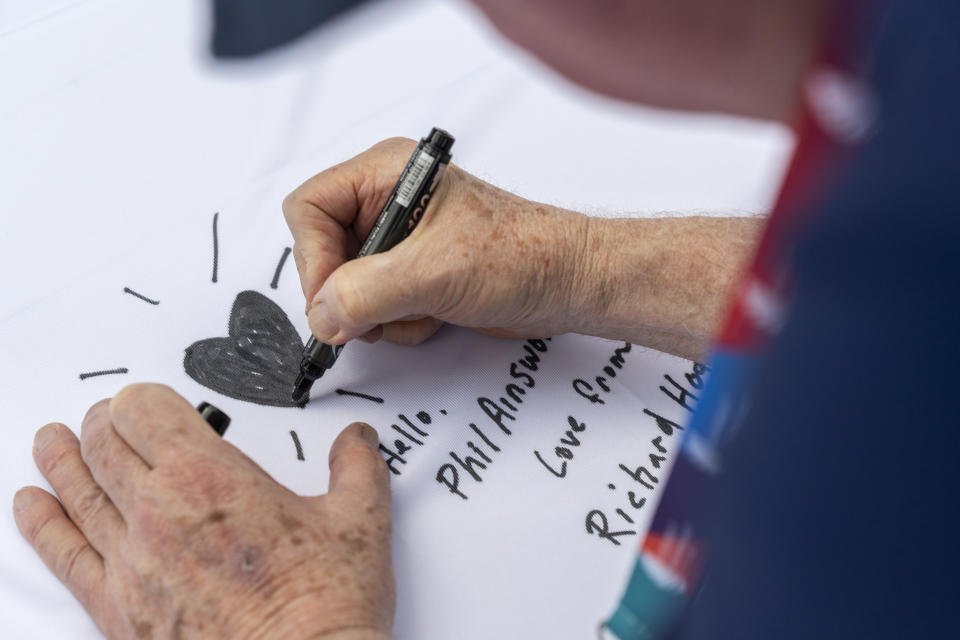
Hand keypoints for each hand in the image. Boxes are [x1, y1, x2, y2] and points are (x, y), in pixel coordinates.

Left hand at [13, 384, 393, 639]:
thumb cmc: (324, 606)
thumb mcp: (358, 520)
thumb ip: (357, 466)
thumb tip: (357, 442)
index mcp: (211, 477)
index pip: (145, 410)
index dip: (142, 398)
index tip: (149, 402)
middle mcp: (160, 511)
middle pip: (104, 444)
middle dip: (102, 423)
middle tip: (104, 418)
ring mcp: (132, 561)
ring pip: (77, 491)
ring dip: (61, 459)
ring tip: (50, 442)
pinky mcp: (118, 609)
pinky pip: (64, 554)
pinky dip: (42, 524)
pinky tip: (32, 506)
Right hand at [282, 137, 591, 345]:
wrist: (569, 284)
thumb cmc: (522, 256)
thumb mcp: (434, 273)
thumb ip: (367, 293)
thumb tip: (321, 315)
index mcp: (386, 174)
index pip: (309, 208)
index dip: (313, 257)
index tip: (332, 300)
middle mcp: (386, 202)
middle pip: (323, 251)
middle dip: (347, 294)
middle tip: (372, 318)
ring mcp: (399, 241)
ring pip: (345, 287)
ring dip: (375, 314)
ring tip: (418, 311)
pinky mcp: (412, 273)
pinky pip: (373, 306)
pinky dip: (396, 322)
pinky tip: (433, 316)